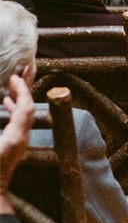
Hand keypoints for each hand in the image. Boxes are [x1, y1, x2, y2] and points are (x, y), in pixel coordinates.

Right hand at [1, 75, 33, 201]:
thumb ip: (8, 118)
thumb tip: (6, 102)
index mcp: (15, 137)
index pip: (25, 108)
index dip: (21, 90)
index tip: (16, 76)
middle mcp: (21, 139)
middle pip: (27, 109)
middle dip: (24, 91)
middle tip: (20, 74)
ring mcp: (18, 145)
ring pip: (23, 116)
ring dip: (17, 99)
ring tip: (10, 86)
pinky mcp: (12, 149)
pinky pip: (17, 124)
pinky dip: (12, 111)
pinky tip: (4, 105)